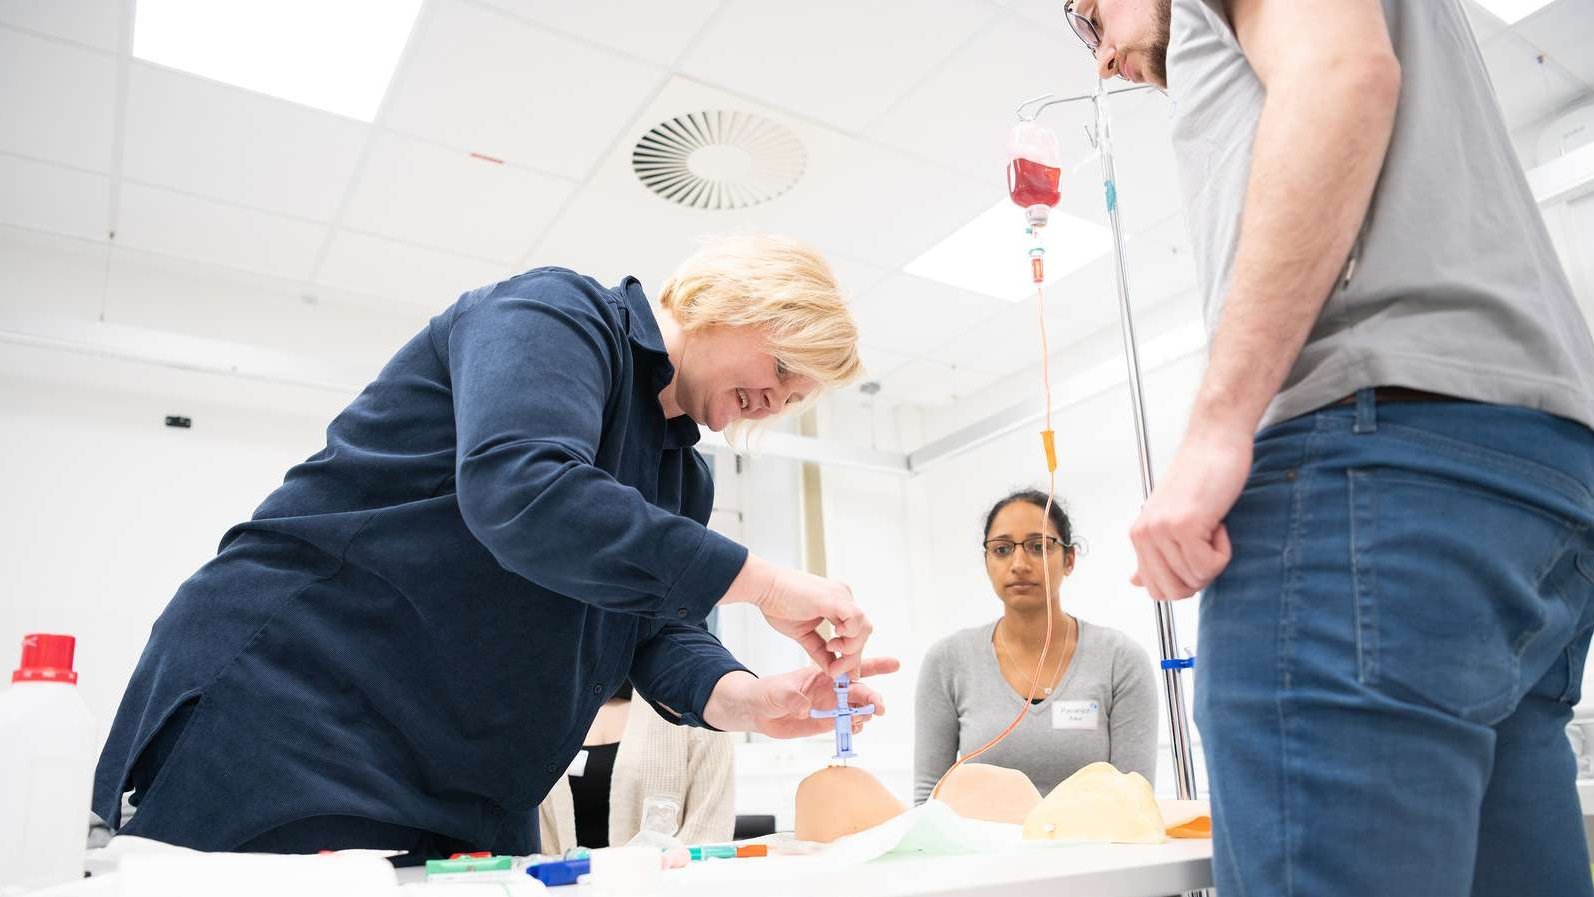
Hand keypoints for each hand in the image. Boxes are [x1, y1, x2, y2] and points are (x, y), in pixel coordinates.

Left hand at [705, 658, 901, 737]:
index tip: (893, 665)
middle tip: (878, 708)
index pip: (853, 665)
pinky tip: (855, 729)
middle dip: (872, 697)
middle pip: (860, 691)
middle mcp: (831, 689)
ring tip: (864, 719)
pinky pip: (847, 725)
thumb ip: (792, 698)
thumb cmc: (766, 692)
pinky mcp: (826, 724)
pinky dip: (855, 727)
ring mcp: (830, 707)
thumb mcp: (777, 692)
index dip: (876, 664)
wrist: (756, 712)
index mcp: (823, 673)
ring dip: (865, 714)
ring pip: (857, 709)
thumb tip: (805, 709)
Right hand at [720, 555, 872, 676]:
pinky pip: (856, 617)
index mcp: (838, 605)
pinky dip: (850, 633)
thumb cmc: (779, 605)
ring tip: (832, 649)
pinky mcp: (834, 599)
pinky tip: (834, 637)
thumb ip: (820, 651)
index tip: (845, 673)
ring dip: (851, 647)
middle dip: (853, 656)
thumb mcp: (804, 635)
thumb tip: (832, 669)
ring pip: (864, 627)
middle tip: (837, 670)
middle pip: (864, 632)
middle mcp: (844, 598)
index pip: (857, 633)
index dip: (853, 654)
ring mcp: (841, 596)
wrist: (764, 588)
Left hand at [1128, 424, 1251, 599]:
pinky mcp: (1185, 526)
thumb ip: (1153, 552)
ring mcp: (1163, 530)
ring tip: (1213, 526)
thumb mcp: (1169, 518)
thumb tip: (1137, 583)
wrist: (1215, 442)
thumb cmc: (1200, 475)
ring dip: (1216, 559)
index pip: (1155, 590)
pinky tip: (1219, 524)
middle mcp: (1145, 534)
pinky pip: (1210, 565)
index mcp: (1139, 535)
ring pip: (1196, 579)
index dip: (1186, 583)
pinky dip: (1224, 551)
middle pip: (1174, 592)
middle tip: (1209, 547)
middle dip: (1200, 578)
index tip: (1197, 557)